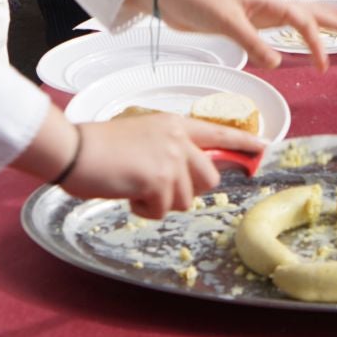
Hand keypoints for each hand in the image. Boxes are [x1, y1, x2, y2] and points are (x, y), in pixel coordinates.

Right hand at [65, 112, 262, 219]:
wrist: (74, 150)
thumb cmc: (99, 146)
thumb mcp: (142, 137)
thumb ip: (167, 150)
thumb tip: (181, 175)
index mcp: (175, 125)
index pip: (219, 132)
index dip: (243, 143)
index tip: (262, 148)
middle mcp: (179, 140)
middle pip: (209, 179)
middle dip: (189, 191)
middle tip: (159, 189)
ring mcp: (170, 160)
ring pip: (185, 199)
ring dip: (160, 202)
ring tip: (135, 187)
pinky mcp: (158, 180)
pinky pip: (161, 210)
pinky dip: (143, 210)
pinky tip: (127, 193)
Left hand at [148, 0, 336, 71]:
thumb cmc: (198, 2)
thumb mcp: (225, 22)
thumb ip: (252, 42)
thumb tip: (277, 63)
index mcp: (267, 1)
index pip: (302, 21)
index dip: (316, 42)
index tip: (323, 65)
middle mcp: (269, 5)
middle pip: (311, 11)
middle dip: (336, 20)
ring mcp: (260, 13)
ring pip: (300, 16)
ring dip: (322, 21)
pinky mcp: (249, 22)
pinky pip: (282, 26)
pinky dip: (298, 29)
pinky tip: (301, 33)